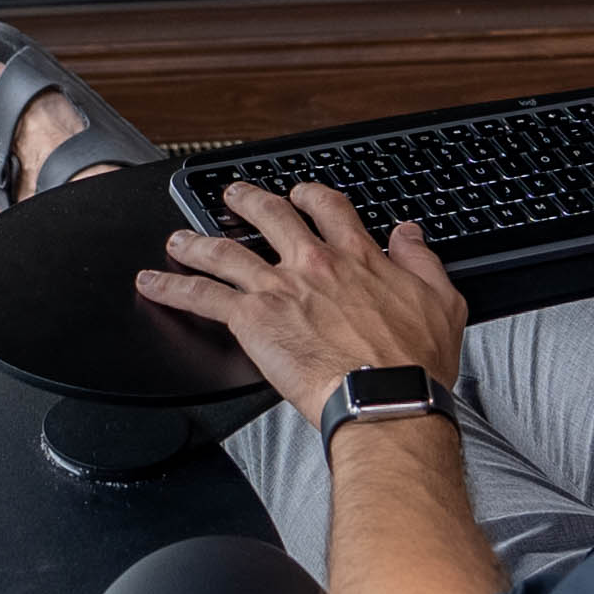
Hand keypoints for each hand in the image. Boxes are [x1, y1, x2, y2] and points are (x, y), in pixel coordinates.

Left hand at [136, 183, 465, 422]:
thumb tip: (409, 233)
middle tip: (233, 195)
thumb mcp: (441, 300)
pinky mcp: (251, 318)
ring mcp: (278, 287)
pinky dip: (171, 287)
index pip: (329, 210)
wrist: (384, 398)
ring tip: (178, 238)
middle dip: (248, 200)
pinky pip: (201, 296)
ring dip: (197, 240)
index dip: (312, 196)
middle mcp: (314, 263)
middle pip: (270, 215)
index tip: (302, 194)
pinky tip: (153, 282)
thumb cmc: (413, 363)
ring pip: (225, 250)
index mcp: (358, 257)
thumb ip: (422, 260)